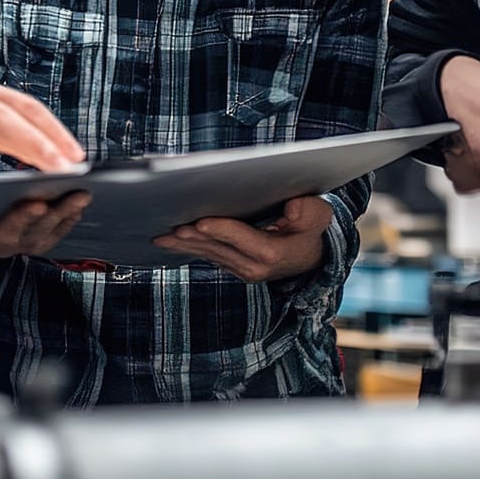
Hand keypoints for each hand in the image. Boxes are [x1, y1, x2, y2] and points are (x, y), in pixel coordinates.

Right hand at [0, 191, 90, 258]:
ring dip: (71, 212)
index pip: (9, 226)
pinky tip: (82, 202)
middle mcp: (15, 245)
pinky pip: (62, 231)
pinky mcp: (46, 243)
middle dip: (59, 211)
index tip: (37, 204)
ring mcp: (33, 246)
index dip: (23, 216)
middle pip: (39, 228)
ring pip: (55, 231)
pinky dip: (72, 217)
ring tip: (84, 194)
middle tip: (77, 194)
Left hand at [151, 196, 334, 282]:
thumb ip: (306, 211)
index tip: (199, 223)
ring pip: (209, 254)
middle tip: (170, 229)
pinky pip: (209, 256)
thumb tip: (290, 210)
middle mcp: (253, 267)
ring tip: (162, 236)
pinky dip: (190, 248)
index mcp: (271, 253)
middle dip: (193, 238)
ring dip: (185, 245)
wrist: (313, 257)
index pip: (241, 238)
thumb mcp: (317, 215)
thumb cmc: (312, 229)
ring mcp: (242, 270)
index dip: (220, 230)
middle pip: (218, 248)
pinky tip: (172, 241)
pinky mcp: (234, 267)